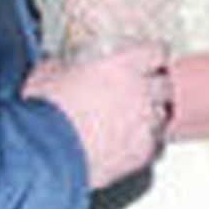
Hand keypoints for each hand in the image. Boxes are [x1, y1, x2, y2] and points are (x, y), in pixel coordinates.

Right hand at [23, 41, 169, 189]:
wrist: (43, 157)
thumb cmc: (42, 115)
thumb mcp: (44, 77)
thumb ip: (59, 66)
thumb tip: (54, 65)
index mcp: (121, 67)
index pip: (157, 52)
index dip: (153, 55)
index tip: (150, 59)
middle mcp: (140, 93)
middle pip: (165, 86)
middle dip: (155, 87)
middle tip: (141, 91)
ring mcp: (144, 125)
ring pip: (161, 116)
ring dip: (150, 116)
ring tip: (133, 121)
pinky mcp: (141, 154)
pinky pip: (155, 145)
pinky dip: (145, 144)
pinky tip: (130, 145)